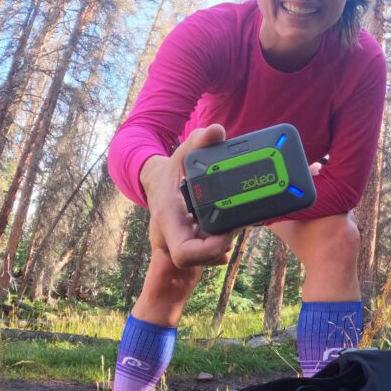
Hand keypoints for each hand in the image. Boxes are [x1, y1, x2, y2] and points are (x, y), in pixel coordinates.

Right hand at [140, 124, 236, 268]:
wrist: (154, 181)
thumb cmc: (169, 169)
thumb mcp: (182, 151)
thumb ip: (199, 140)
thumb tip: (217, 131)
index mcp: (167, 218)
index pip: (184, 253)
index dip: (208, 251)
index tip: (226, 234)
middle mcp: (170, 236)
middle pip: (198, 259)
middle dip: (220, 245)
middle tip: (236, 224)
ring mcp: (178, 241)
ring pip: (203, 258)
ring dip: (222, 244)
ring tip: (234, 222)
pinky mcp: (188, 241)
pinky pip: (204, 252)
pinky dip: (218, 243)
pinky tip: (229, 228)